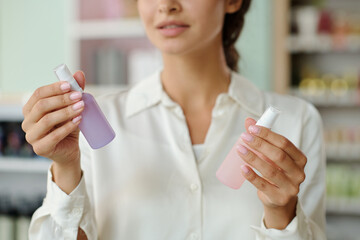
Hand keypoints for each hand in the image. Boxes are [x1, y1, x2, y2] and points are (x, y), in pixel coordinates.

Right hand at [22, 71, 85, 192]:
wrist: (69, 150)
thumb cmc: (68, 127)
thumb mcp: (72, 107)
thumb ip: (74, 91)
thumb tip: (79, 74)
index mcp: (31, 109)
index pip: (38, 94)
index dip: (54, 88)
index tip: (70, 85)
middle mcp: (27, 122)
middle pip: (42, 106)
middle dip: (62, 99)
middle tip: (79, 97)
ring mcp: (32, 136)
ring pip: (47, 120)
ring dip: (66, 112)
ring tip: (81, 107)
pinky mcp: (40, 148)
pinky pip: (53, 136)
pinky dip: (67, 127)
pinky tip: (78, 120)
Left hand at [237, 118, 306, 228]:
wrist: (279, 199)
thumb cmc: (275, 171)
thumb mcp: (272, 155)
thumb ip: (262, 138)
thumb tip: (248, 120)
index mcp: (299, 159)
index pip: (284, 143)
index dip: (267, 134)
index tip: (252, 128)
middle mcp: (298, 173)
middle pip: (278, 155)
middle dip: (259, 144)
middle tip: (244, 137)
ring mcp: (291, 187)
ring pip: (270, 171)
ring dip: (253, 158)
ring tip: (239, 149)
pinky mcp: (279, 198)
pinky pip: (263, 186)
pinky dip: (252, 176)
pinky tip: (242, 168)